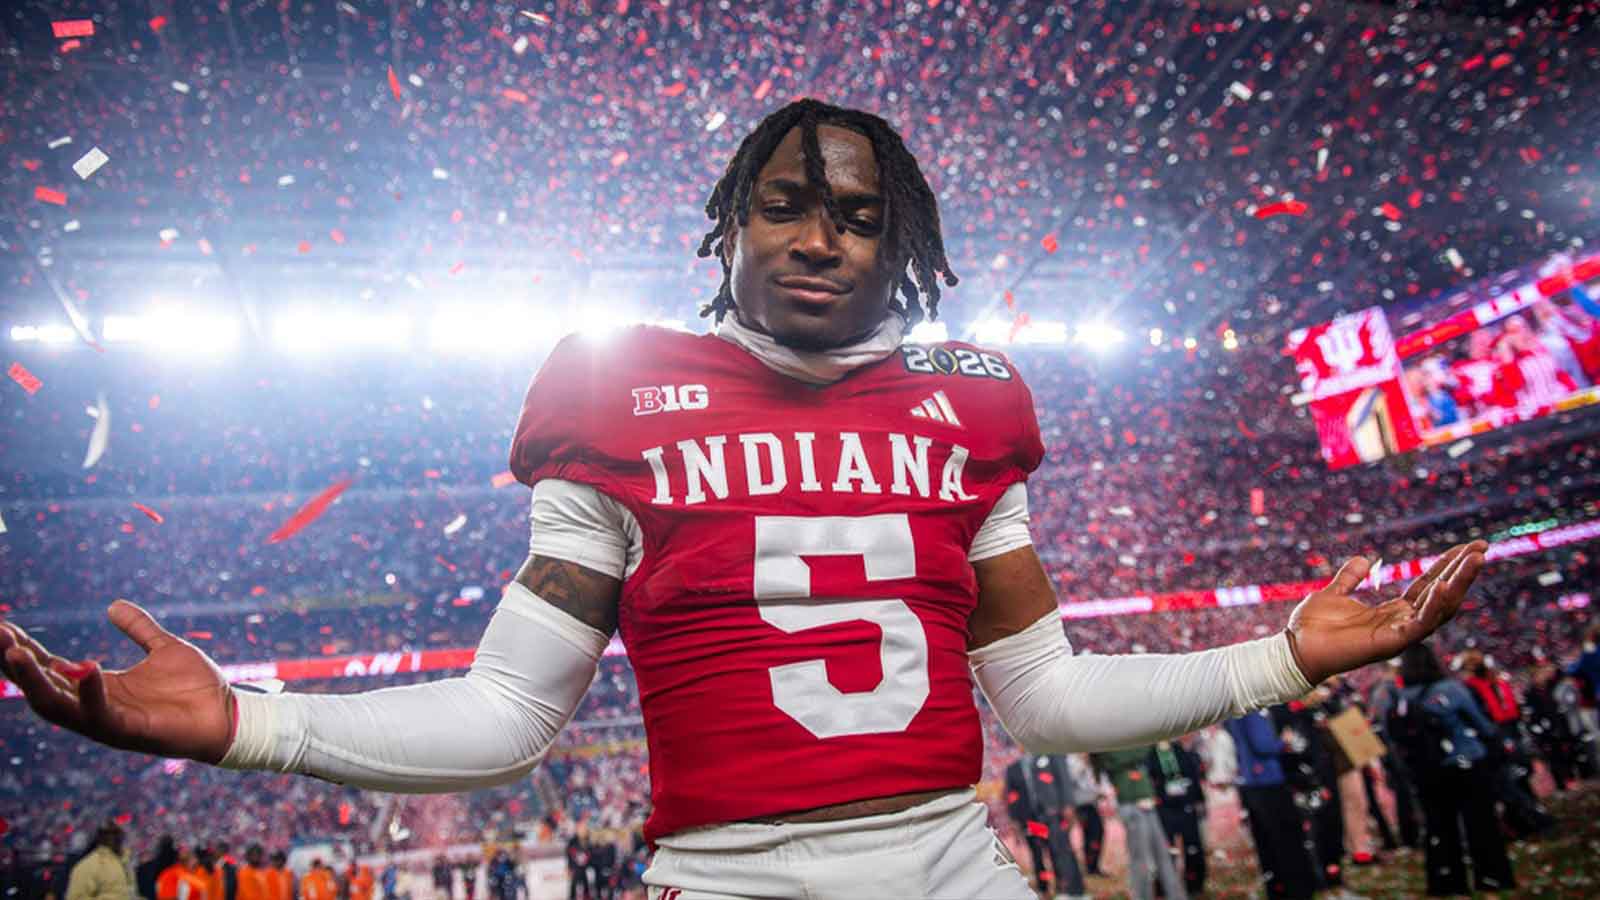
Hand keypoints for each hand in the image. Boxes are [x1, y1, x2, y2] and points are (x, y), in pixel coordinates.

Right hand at [0, 600, 234, 762]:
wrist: (228, 714)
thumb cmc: (196, 687)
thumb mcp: (163, 648)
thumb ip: (138, 628)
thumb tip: (112, 606)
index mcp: (98, 687)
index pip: (49, 667)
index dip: (24, 649)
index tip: (3, 625)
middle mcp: (94, 706)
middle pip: (40, 688)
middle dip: (15, 664)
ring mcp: (109, 722)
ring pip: (56, 706)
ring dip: (34, 681)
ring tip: (15, 652)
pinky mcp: (130, 732)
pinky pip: (100, 715)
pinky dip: (90, 693)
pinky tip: (85, 668)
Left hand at [1285, 541, 1486, 684]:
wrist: (1295, 648)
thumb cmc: (1312, 627)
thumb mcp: (1334, 593)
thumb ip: (1350, 578)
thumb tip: (1366, 559)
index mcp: (1392, 612)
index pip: (1429, 586)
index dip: (1447, 566)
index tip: (1466, 547)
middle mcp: (1401, 623)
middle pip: (1442, 595)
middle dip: (1463, 571)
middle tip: (1482, 548)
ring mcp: (1399, 634)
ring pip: (1439, 609)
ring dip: (1458, 584)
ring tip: (1475, 560)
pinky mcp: (1391, 644)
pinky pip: (1419, 625)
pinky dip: (1433, 606)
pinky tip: (1443, 586)